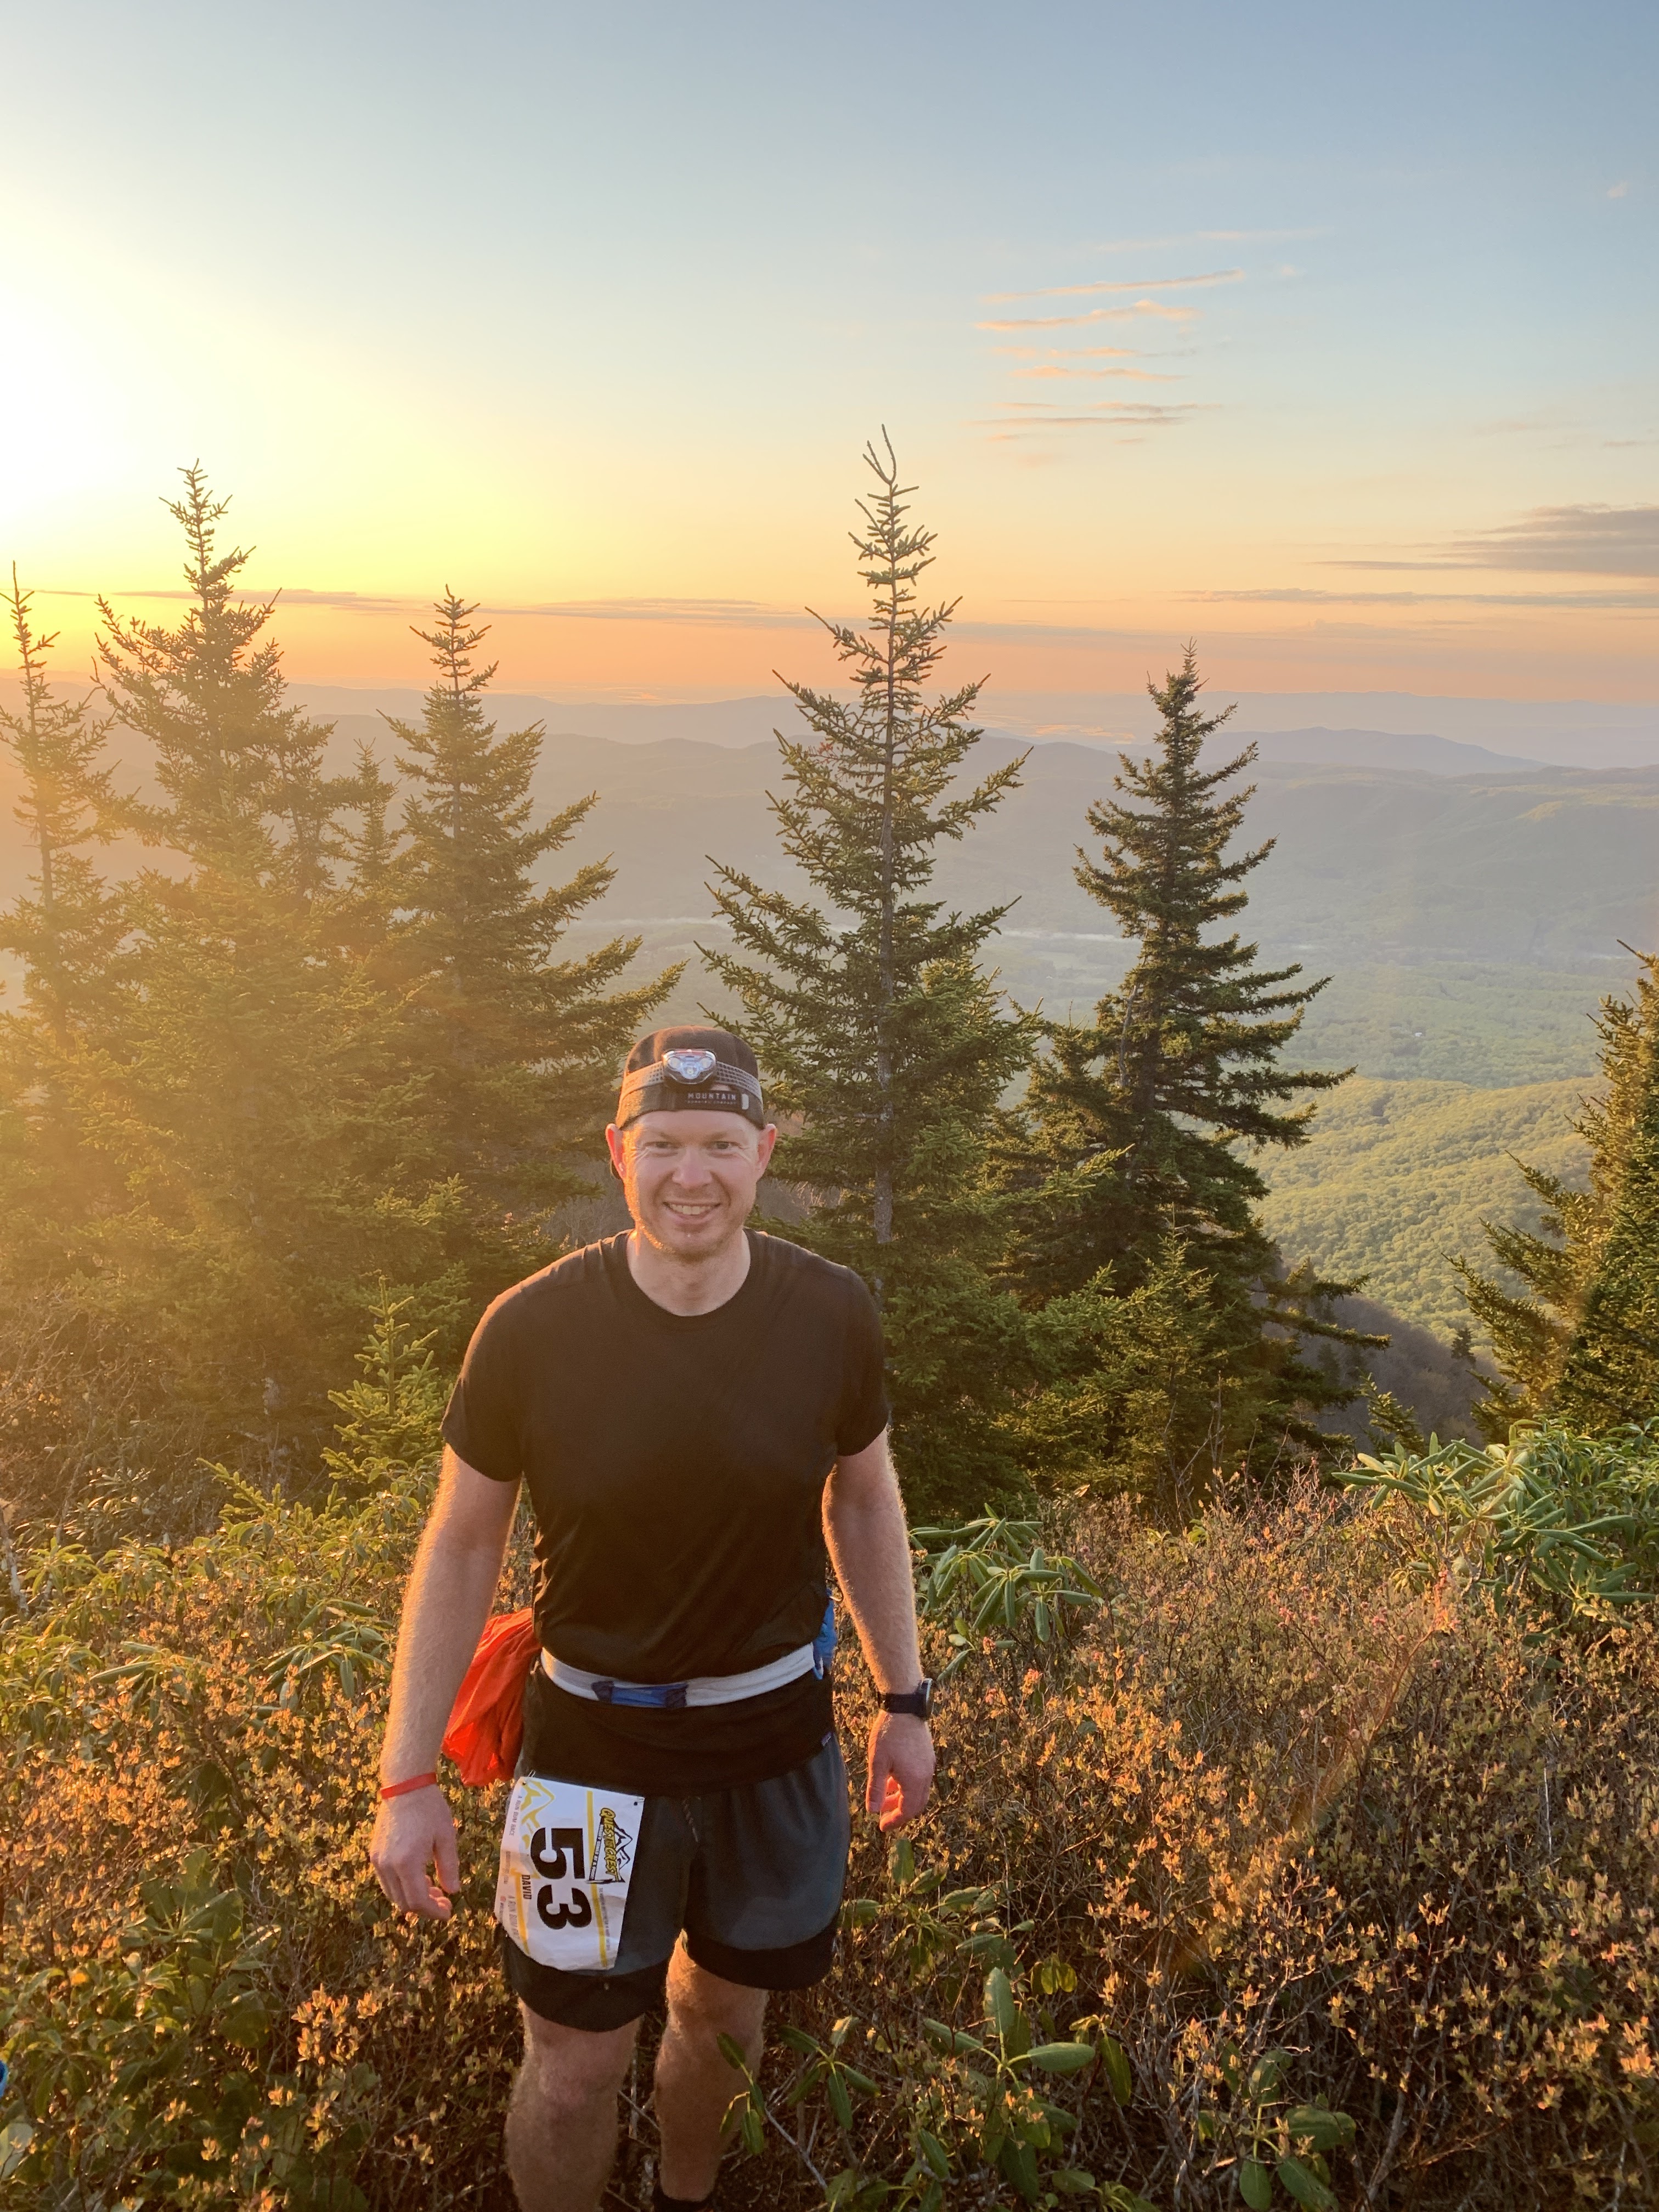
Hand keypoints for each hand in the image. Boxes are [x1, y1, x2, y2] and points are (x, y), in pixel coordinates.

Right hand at [370, 1786, 460, 1917]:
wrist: (405, 1785)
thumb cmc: (430, 1808)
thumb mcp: (446, 1837)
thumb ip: (449, 1867)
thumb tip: (453, 1891)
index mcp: (407, 1863)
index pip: (418, 1902)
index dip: (434, 1911)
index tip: (448, 1911)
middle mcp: (387, 1866)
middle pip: (403, 1903)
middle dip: (425, 1907)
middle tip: (443, 1899)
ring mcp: (377, 1860)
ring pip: (393, 1894)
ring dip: (412, 1897)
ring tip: (432, 1887)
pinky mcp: (374, 1854)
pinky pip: (386, 1881)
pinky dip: (402, 1885)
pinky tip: (418, 1875)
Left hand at [865, 1711, 934, 1831]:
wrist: (904, 1706)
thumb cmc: (888, 1734)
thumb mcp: (878, 1762)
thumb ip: (876, 1788)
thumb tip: (872, 1811)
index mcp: (915, 1780)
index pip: (907, 1810)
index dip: (895, 1821)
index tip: (882, 1827)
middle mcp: (926, 1775)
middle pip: (916, 1803)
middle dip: (899, 1812)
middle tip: (883, 1816)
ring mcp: (928, 1764)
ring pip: (917, 1791)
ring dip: (901, 1798)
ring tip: (884, 1798)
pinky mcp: (927, 1755)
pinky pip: (919, 1778)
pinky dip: (906, 1785)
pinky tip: (892, 1779)